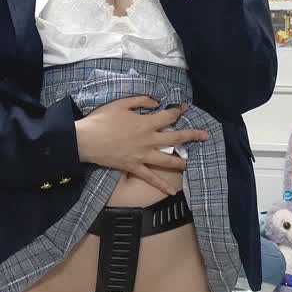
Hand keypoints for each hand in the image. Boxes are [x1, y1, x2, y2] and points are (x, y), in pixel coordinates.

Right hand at [74, 96, 207, 195]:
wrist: (85, 140)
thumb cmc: (101, 120)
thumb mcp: (121, 103)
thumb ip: (140, 100)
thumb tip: (156, 102)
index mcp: (145, 123)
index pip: (168, 116)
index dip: (178, 111)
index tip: (185, 108)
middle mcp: (148, 140)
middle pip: (175, 139)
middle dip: (192, 135)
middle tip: (205, 136)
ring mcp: (142, 156)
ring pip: (167, 160)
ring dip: (182, 161)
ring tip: (192, 163)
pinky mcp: (134, 167)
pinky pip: (150, 178)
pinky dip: (161, 186)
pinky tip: (172, 192)